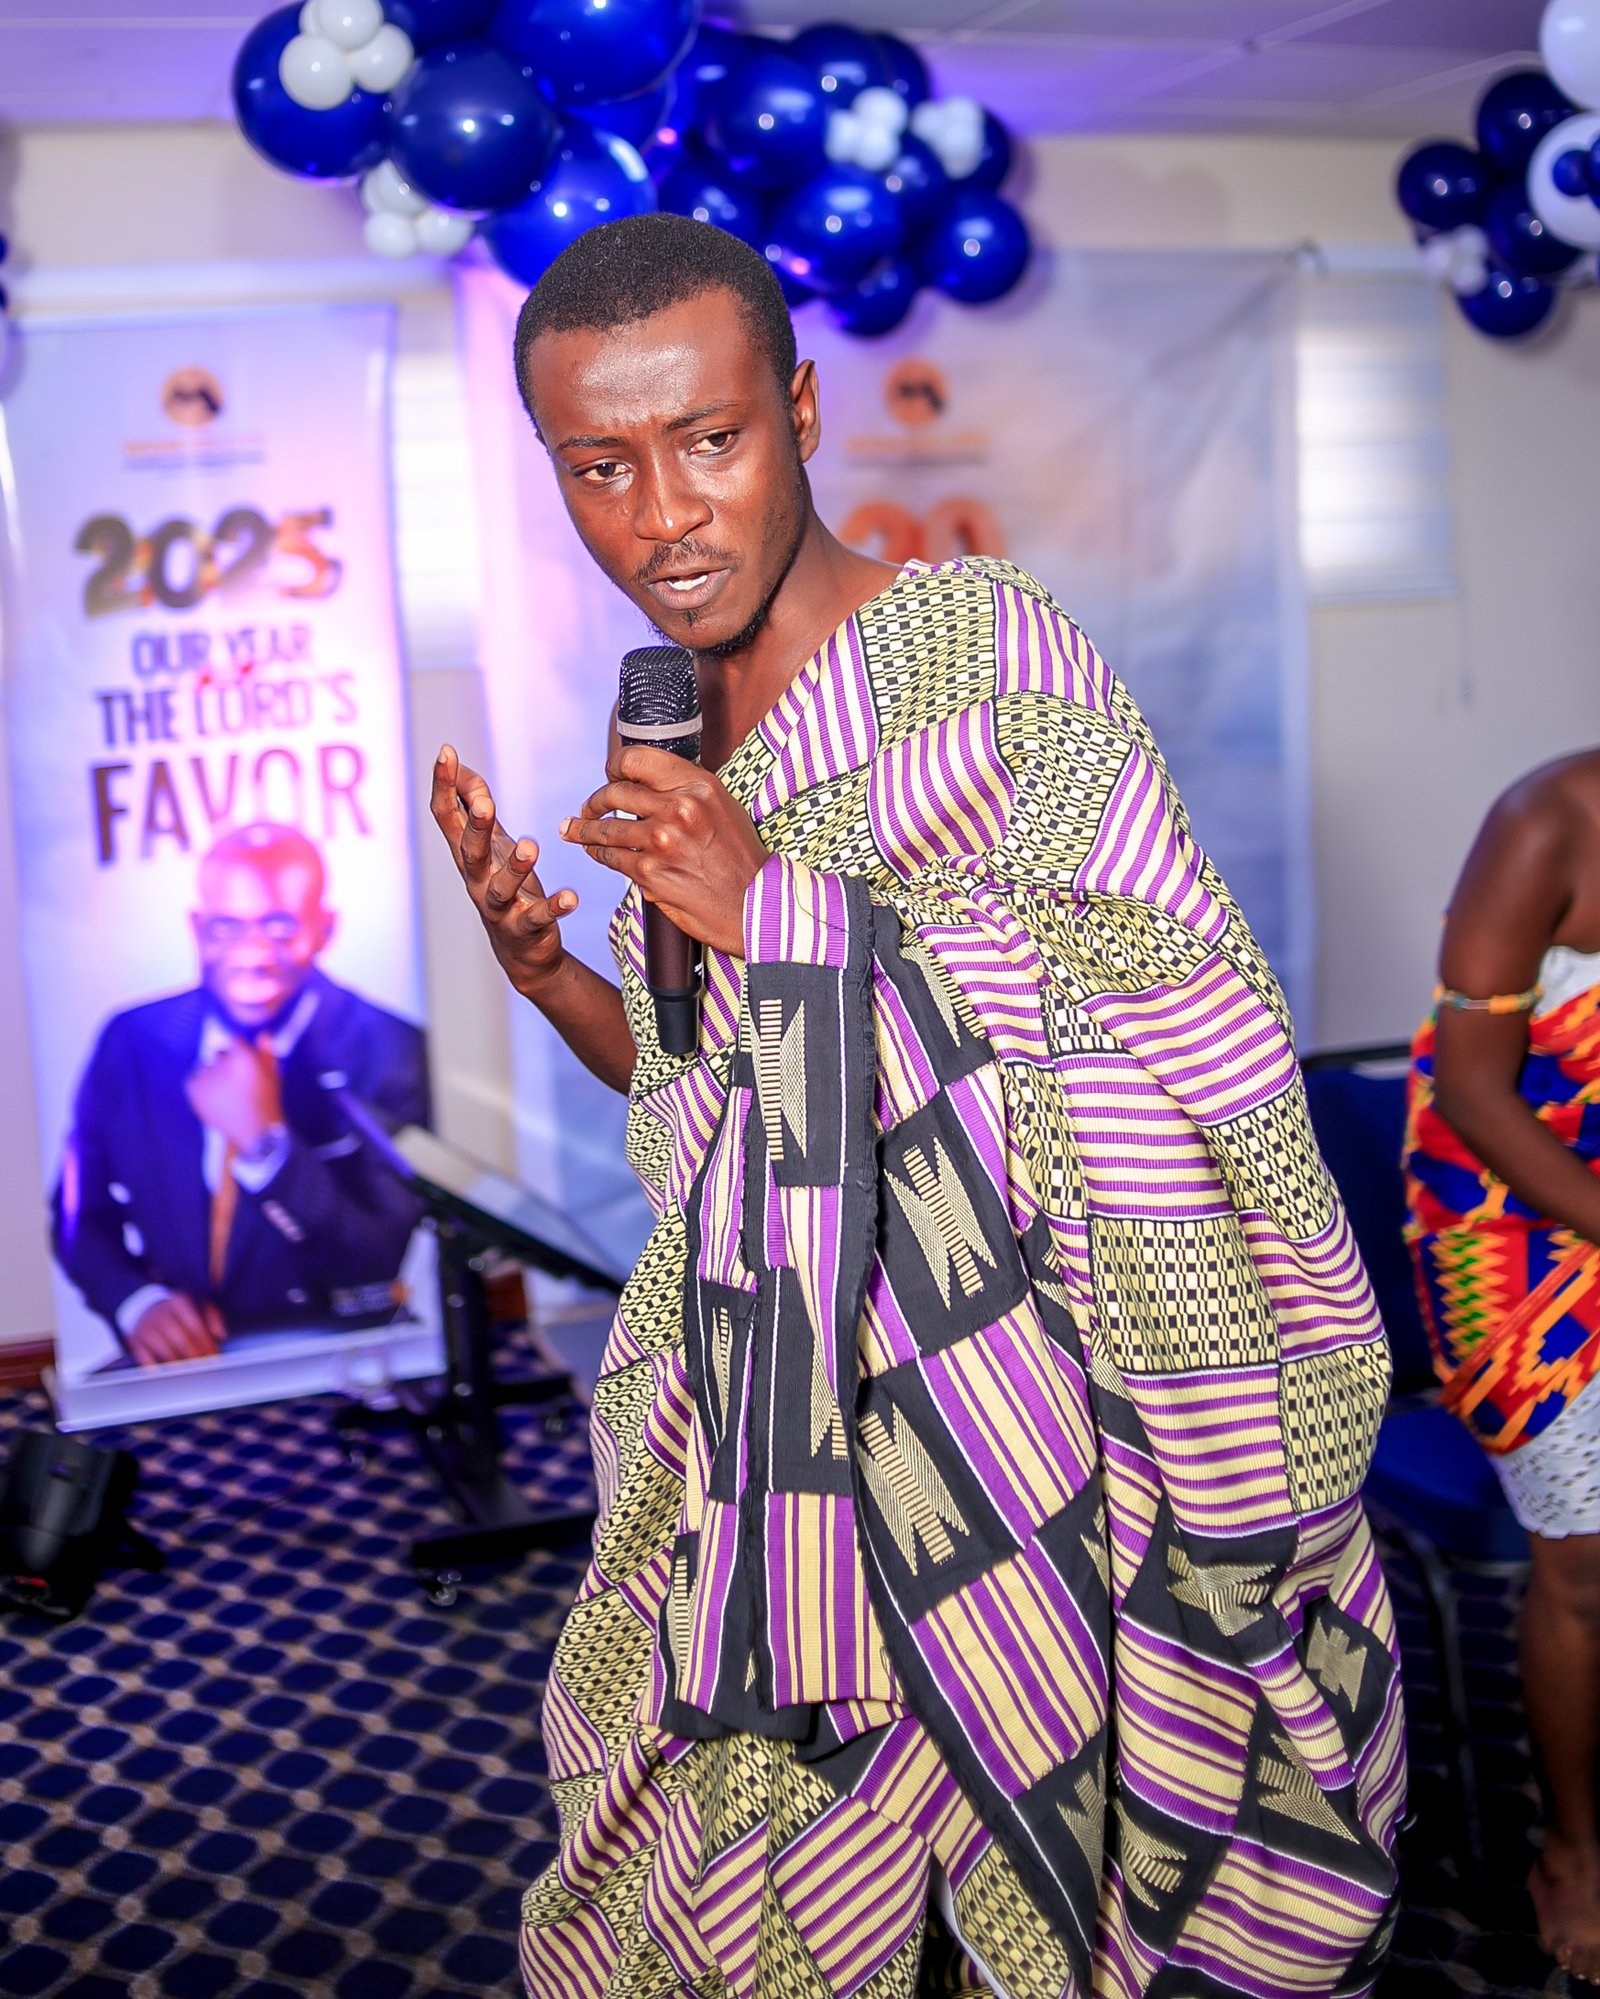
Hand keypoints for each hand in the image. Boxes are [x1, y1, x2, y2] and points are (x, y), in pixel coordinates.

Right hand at [129, 1294, 224, 1366]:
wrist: (146, 1308)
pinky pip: (146, 1357)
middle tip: (205, 1367)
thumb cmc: (179, 1311)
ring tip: (192, 1372)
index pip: (196, 1326)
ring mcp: (147, 1327)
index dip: (207, 1344)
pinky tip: (170, 1373)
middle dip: (196, 1356)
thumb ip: (214, 1317)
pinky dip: (157, 1367)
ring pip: (166, 1351)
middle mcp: (162, 1313)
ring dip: (181, 1364)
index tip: (215, 1356)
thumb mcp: (198, 1304)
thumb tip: (221, 1335)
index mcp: (180, 1302)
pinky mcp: (136, 1340)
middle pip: (182, 1340)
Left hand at [185, 1037, 282, 1151]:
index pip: (236, 1040)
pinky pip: (193, 1079)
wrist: (254, 1131)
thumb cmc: (267, 1100)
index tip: (245, 1068)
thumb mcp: (272, 1074)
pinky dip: (201, 1086)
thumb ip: (267, 1052)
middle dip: (227, 1064)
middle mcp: (222, 1062)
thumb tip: (263, 1034)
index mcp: (243, 1055)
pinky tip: (214, 1098)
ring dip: (213, 1075)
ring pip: (205, 1067)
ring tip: (225, 1094)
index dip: (242, 1054)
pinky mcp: (193, 1088)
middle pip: (220, 1054)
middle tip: (237, 1084)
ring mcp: (205, 1075)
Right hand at [431, 746, 577, 1000]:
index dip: (443, 786)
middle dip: (475, 826)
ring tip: (531, 847)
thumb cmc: (503, 886)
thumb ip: (473, 807)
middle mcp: (477, 879)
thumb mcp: (490, 844)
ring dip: (515, 867)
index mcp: (468, 854)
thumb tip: (457, 766)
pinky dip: (554, 907)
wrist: (521, 950)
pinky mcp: (526, 927)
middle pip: (468, 850)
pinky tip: (570, 897)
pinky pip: (538, 917)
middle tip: (485, 803)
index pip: (447, 816)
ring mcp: (499, 906)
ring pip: (501, 887)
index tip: (444, 752)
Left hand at [560, 745, 767, 956]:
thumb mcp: (722, 808)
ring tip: (574, 830)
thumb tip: (647, 780)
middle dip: (595, 801)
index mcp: (698, 786)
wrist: (754, 905)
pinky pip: (610, 857)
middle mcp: (679, 809)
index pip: (637, 759)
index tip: (609, 774)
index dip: (615, 766)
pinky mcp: (650, 873)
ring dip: (585, 829)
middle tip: (587, 808)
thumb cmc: (740, 858)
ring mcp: (662, 842)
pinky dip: (598, 854)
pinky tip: (594, 852)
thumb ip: (685, 790)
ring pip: (606, 827)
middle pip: (615, 791)